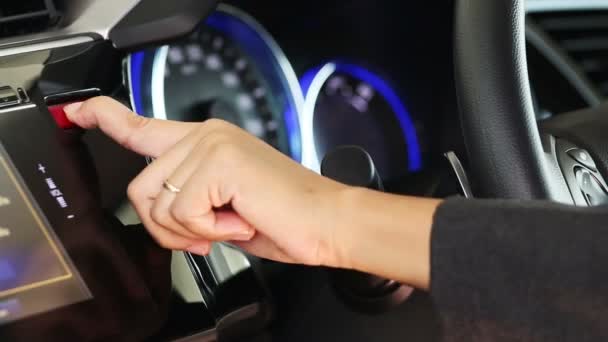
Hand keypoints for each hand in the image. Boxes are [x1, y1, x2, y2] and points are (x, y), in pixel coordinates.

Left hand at [64, 97, 347, 266]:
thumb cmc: (284, 218)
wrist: (327, 223)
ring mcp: (212, 145)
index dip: (109, 119)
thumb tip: (158, 213)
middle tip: (206, 235)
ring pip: (158, 203)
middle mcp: (207, 135)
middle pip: (141, 187)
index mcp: (208, 141)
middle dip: (167, 227)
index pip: (146, 127)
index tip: (83, 112)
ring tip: (229, 225)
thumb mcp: (222, 209)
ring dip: (191, 231)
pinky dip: (209, 231)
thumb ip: (187, 200)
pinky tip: (239, 222)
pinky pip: (183, 212)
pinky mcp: (219, 162)